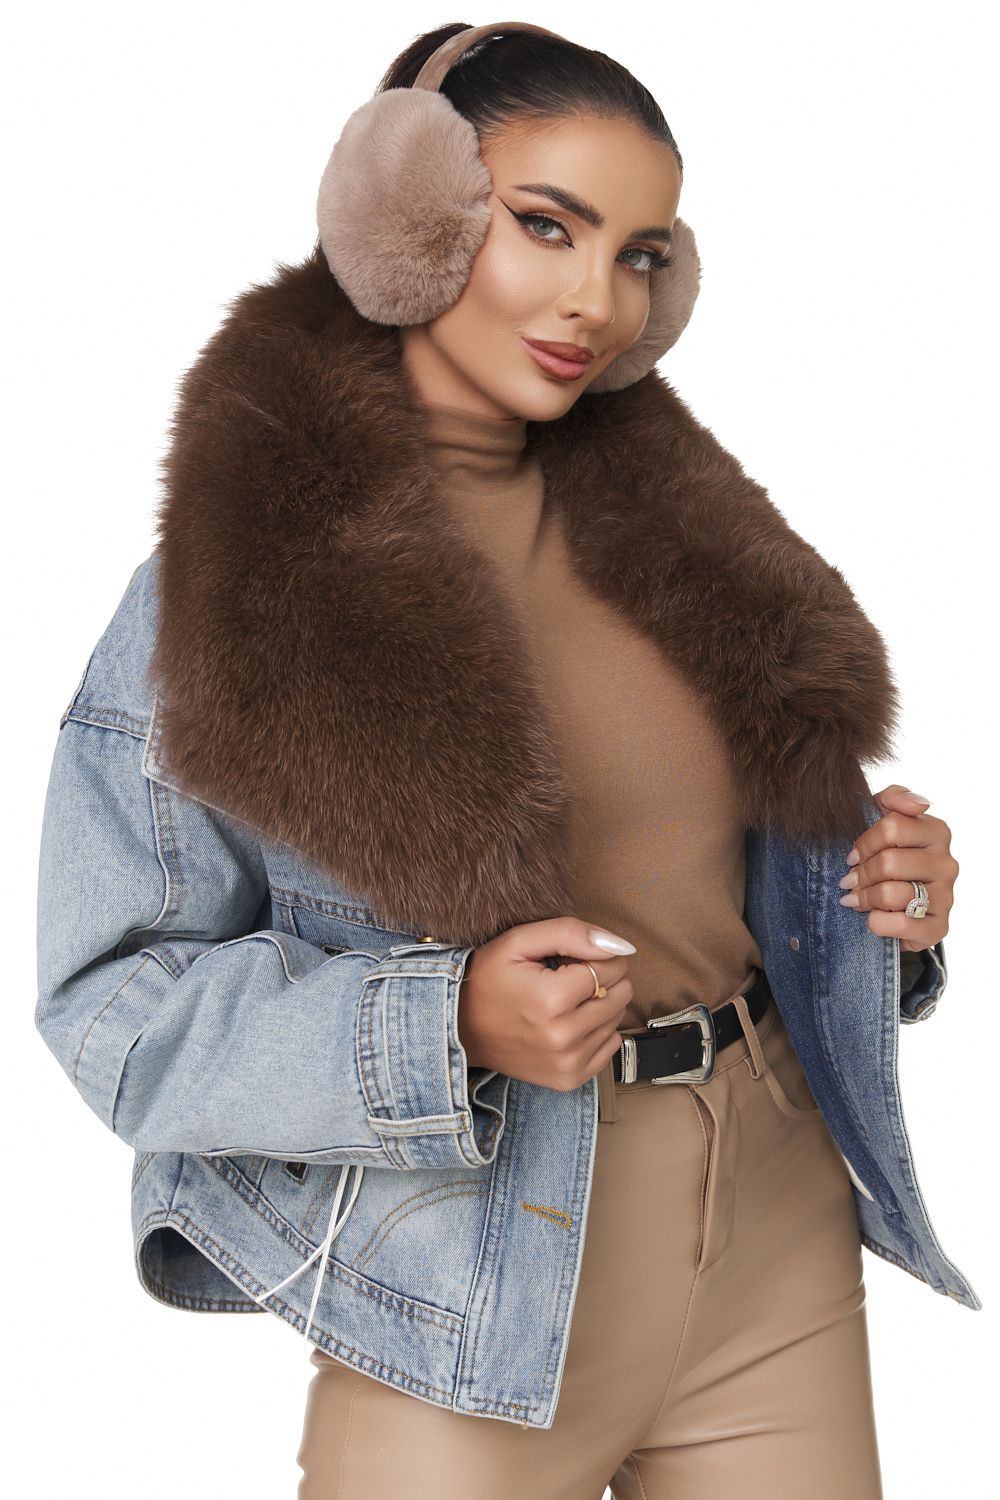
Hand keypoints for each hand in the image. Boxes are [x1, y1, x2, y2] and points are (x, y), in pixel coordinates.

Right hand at [457, 917, 635, 1089]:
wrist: (459, 1027)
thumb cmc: (488, 978)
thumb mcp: (520, 940)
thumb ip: (572, 934)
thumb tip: (622, 947)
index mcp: (551, 999)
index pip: (610, 967)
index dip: (596, 955)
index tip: (572, 958)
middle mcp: (562, 1037)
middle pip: (619, 995)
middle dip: (603, 979)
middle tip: (569, 977)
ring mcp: (566, 1063)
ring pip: (617, 1020)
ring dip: (601, 1004)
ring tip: (567, 1000)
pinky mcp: (568, 1080)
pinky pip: (610, 1047)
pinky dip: (598, 1031)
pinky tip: (571, 1022)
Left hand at [839, 784, 957, 952]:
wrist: (896, 906)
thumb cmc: (886, 857)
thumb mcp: (882, 819)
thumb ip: (893, 799)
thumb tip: (918, 804)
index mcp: (936, 832)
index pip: (892, 827)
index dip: (864, 843)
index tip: (853, 856)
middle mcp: (947, 863)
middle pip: (889, 862)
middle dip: (861, 873)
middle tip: (849, 881)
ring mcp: (946, 897)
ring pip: (891, 894)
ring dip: (864, 898)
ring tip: (856, 899)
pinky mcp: (939, 927)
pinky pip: (898, 925)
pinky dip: (876, 922)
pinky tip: (872, 917)